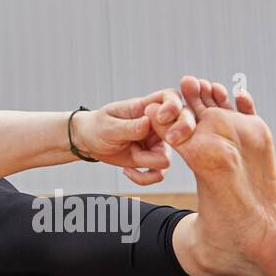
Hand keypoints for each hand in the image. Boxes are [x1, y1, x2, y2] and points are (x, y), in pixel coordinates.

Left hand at [72, 89, 194, 185]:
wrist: (89, 141)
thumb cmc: (97, 126)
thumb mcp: (108, 126)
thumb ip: (129, 126)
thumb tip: (148, 123)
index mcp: (146, 108)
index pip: (170, 98)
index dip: (173, 106)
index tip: (161, 118)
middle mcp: (157, 125)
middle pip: (185, 124)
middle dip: (181, 133)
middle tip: (169, 140)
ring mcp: (157, 143)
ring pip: (169, 157)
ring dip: (148, 161)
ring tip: (131, 153)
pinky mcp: (152, 160)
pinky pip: (159, 174)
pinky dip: (144, 177)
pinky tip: (128, 172)